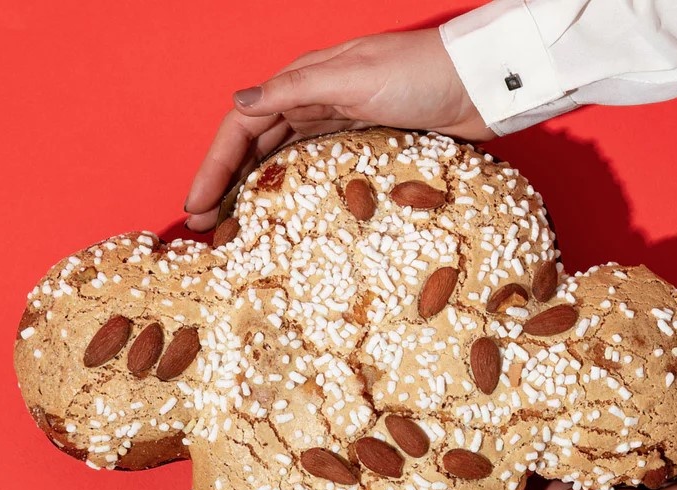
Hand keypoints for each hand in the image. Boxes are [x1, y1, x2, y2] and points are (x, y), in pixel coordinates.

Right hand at [184, 28, 490, 230]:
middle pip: (254, 145)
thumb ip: (297, 89)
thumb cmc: (421, 75)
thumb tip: (240, 102)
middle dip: (225, 183)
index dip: (215, 164)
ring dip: (252, 190)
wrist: (480, 85)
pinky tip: (281, 213)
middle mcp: (314, 99)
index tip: (196, 204)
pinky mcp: (364, 143)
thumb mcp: (354, 77)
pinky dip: (291, 190)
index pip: (243, 125)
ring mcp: (339, 122)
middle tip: (203, 226)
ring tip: (232, 226)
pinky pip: (313, 168)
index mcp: (304, 80)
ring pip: (280, 159)